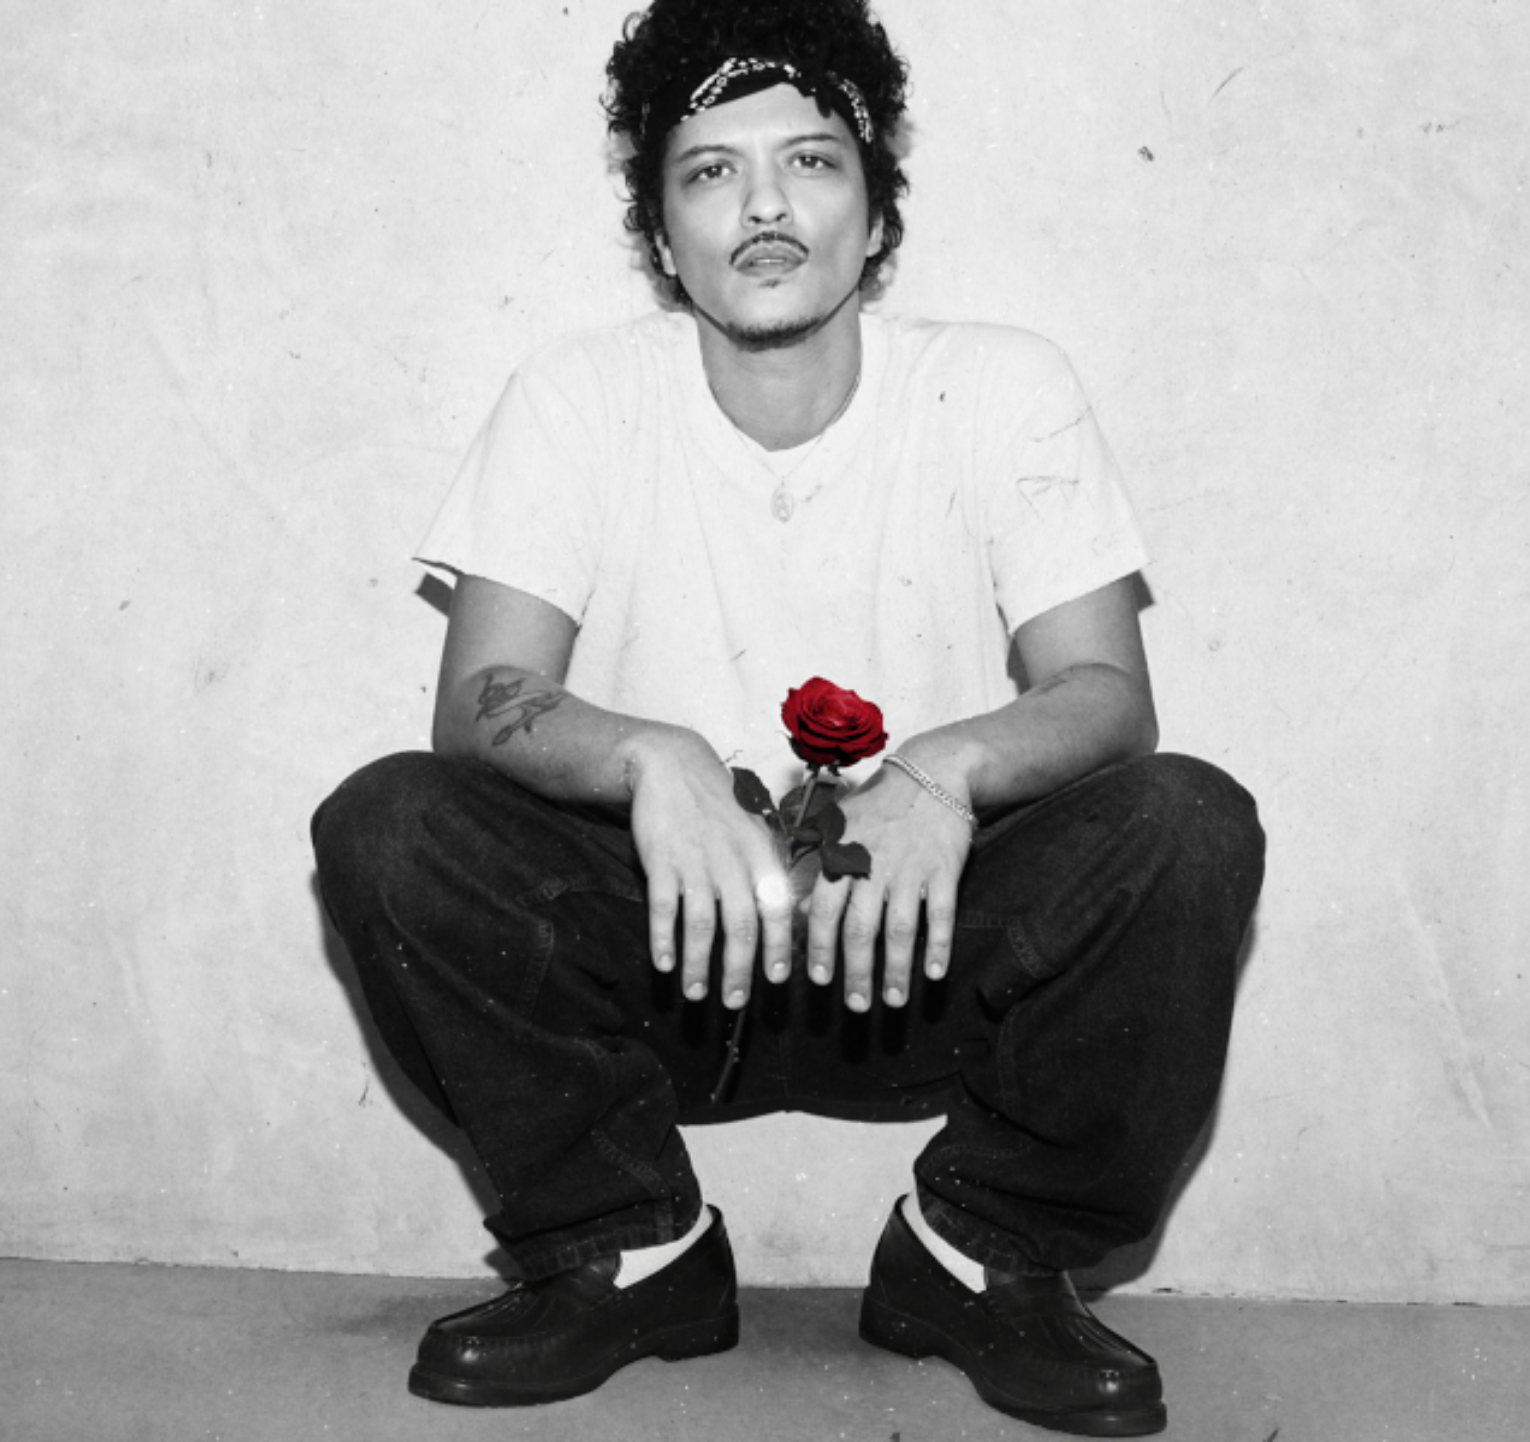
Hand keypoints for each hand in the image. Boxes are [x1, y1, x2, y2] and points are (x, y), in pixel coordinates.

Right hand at [626, 730, 791, 1009]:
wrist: (674, 766)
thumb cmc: (719, 808)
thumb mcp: (755, 831)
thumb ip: (768, 872)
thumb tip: (787, 920)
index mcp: (760, 856)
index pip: (776, 909)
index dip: (778, 947)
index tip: (778, 979)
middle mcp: (731, 862)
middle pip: (740, 926)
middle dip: (738, 970)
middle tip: (734, 1003)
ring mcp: (695, 862)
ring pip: (700, 924)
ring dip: (698, 964)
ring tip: (695, 993)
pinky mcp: (661, 860)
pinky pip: (663, 907)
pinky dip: (663, 938)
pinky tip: (663, 964)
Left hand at [803, 759, 972, 1010]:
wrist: (931, 773)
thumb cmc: (878, 805)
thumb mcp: (839, 825)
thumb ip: (816, 865)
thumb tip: (793, 907)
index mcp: (843, 857)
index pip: (823, 910)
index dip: (820, 948)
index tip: (820, 981)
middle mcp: (873, 865)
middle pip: (860, 928)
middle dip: (856, 972)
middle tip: (855, 1006)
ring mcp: (910, 868)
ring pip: (899, 928)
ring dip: (896, 969)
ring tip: (894, 1002)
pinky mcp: (944, 868)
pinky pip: (940, 913)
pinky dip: (938, 944)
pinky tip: (934, 973)